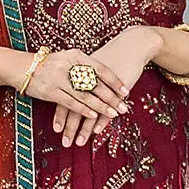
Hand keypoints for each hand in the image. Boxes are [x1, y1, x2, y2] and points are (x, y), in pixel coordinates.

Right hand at [25, 48, 129, 147]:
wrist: (22, 67)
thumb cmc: (50, 65)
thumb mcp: (68, 59)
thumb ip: (84, 67)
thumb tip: (106, 80)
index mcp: (76, 55)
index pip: (100, 68)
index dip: (114, 81)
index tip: (126, 91)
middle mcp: (68, 65)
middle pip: (95, 83)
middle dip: (111, 97)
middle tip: (124, 106)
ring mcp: (58, 78)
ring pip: (85, 95)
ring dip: (100, 106)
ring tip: (112, 114)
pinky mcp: (50, 91)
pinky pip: (71, 102)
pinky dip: (83, 110)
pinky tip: (93, 116)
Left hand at [52, 27, 161, 147]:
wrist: (132, 45)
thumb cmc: (110, 58)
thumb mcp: (91, 67)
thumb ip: (80, 80)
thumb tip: (67, 95)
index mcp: (78, 73)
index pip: (65, 96)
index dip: (60, 114)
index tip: (56, 129)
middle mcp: (87, 79)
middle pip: (74, 106)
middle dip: (69, 127)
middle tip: (65, 143)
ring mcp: (103, 85)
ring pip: (90, 110)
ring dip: (84, 128)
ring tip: (79, 143)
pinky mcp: (117, 89)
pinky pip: (107, 106)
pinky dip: (101, 120)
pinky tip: (96, 131)